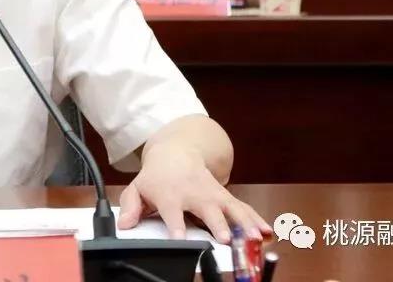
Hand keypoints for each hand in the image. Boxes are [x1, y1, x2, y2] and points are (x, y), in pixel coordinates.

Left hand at [117, 143, 269, 243]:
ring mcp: (213, 195)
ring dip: (245, 223)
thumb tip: (125, 223)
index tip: (180, 238)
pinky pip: (244, 209)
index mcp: (170, 194)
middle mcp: (194, 194)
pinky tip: (268, 231)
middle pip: (208, 210)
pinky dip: (257, 219)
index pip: (172, 211)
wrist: (176, 152)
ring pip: (232, 209)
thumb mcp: (138, 188)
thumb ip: (130, 207)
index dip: (175, 225)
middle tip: (226, 239)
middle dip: (218, 225)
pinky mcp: (226, 197)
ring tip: (255, 238)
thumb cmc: (157, 177)